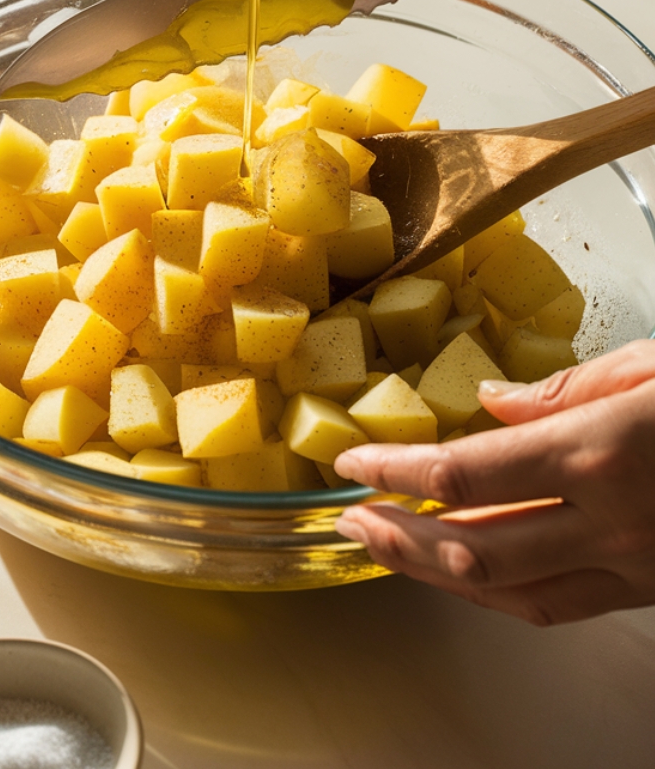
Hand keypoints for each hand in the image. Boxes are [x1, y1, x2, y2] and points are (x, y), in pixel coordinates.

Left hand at [332, 340, 654, 624]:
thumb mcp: (654, 367)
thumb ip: (565, 388)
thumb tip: (489, 398)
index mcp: (599, 452)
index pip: (465, 473)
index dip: (396, 471)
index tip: (353, 462)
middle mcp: (611, 522)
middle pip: (472, 546)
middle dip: (397, 536)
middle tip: (350, 518)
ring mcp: (634, 567)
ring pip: (510, 590)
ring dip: (434, 572)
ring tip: (386, 548)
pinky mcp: (651, 592)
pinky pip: (558, 605)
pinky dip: (497, 591)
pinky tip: (462, 570)